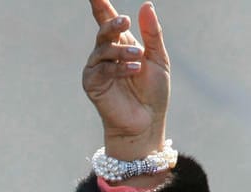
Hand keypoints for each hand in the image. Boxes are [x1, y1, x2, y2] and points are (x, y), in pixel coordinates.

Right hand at [82, 0, 170, 160]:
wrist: (147, 121)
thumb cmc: (153, 92)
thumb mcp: (158, 59)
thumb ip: (152, 34)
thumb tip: (146, 5)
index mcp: (120, 43)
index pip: (106, 18)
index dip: (100, 4)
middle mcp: (105, 53)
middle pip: (103, 31)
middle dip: (113, 25)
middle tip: (126, 22)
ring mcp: (96, 68)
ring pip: (103, 50)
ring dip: (122, 52)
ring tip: (139, 59)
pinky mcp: (92, 84)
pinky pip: (102, 69)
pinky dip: (118, 68)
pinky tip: (134, 69)